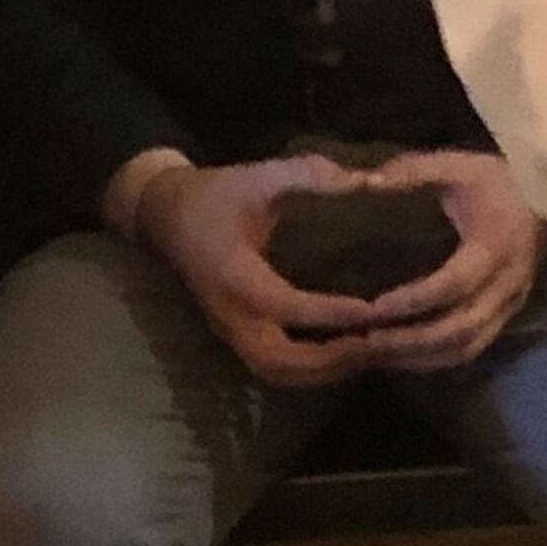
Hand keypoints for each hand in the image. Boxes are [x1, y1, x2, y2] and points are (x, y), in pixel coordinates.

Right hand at [132, 153, 388, 389]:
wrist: (168, 215)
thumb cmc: (217, 194)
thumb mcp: (258, 175)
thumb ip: (308, 173)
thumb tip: (367, 180)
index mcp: (232, 273)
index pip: (283, 304)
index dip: (327, 311)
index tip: (371, 310)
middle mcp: (229, 313)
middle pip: (277, 359)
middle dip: (329, 358)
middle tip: (377, 342)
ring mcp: (230, 330)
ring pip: (275, 372)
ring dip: (322, 371)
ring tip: (369, 353)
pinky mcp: (237, 336)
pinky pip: (273, 367)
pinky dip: (310, 371)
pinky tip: (348, 356)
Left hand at [296, 152, 546, 377]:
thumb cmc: (498, 181)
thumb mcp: (458, 166)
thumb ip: (411, 172)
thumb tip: (360, 182)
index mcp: (498, 244)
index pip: (455, 283)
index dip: (415, 299)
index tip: (374, 307)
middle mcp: (510, 283)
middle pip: (461, 328)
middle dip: (411, 340)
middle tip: (366, 339)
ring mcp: (512, 304)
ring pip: (467, 347)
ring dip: (420, 357)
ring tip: (377, 354)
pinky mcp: (509, 316)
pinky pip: (472, 349)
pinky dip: (436, 359)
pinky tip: (403, 356)